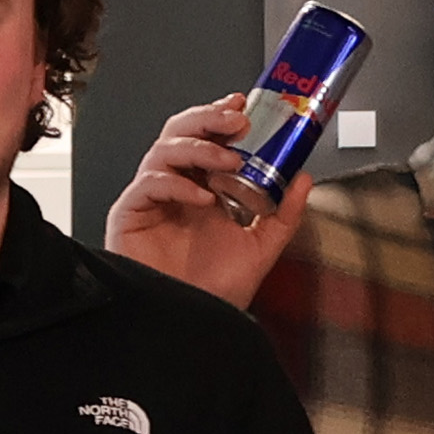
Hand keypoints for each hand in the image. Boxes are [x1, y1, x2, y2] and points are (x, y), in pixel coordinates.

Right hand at [100, 97, 299, 309]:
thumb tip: (303, 178)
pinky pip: (148, 184)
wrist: (193, 328)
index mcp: (203, 188)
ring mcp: (151, 200)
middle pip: (180, 132)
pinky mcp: (130, 216)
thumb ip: (284, 214)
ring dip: (200, 149)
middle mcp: (176, 188)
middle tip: (237, 119)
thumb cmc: (214, 292)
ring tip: (228, 161)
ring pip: (164, 150)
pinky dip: (177, 184)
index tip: (246, 106)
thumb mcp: (261, 248)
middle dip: (208, 119)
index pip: (208, 138)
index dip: (222, 117)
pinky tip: (201, 198)